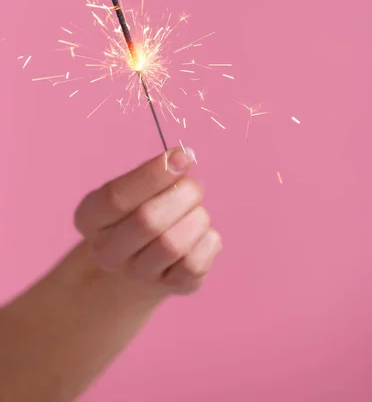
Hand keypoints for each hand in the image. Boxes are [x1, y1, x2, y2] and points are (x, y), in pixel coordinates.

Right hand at [74, 148, 221, 295]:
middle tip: (194, 186)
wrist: (143, 259)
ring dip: (197, 218)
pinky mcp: (172, 287)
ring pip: (174, 244)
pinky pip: (195, 263)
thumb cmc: (140, 210)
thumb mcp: (134, 188)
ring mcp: (138, 275)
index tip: (182, 156)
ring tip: (196, 211)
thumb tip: (182, 159)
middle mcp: (107, 252)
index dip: (153, 175)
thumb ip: (152, 174)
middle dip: (182, 195)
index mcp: (90, 217)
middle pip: (148, 221)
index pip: (116, 196)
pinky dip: (208, 240)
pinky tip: (201, 233)